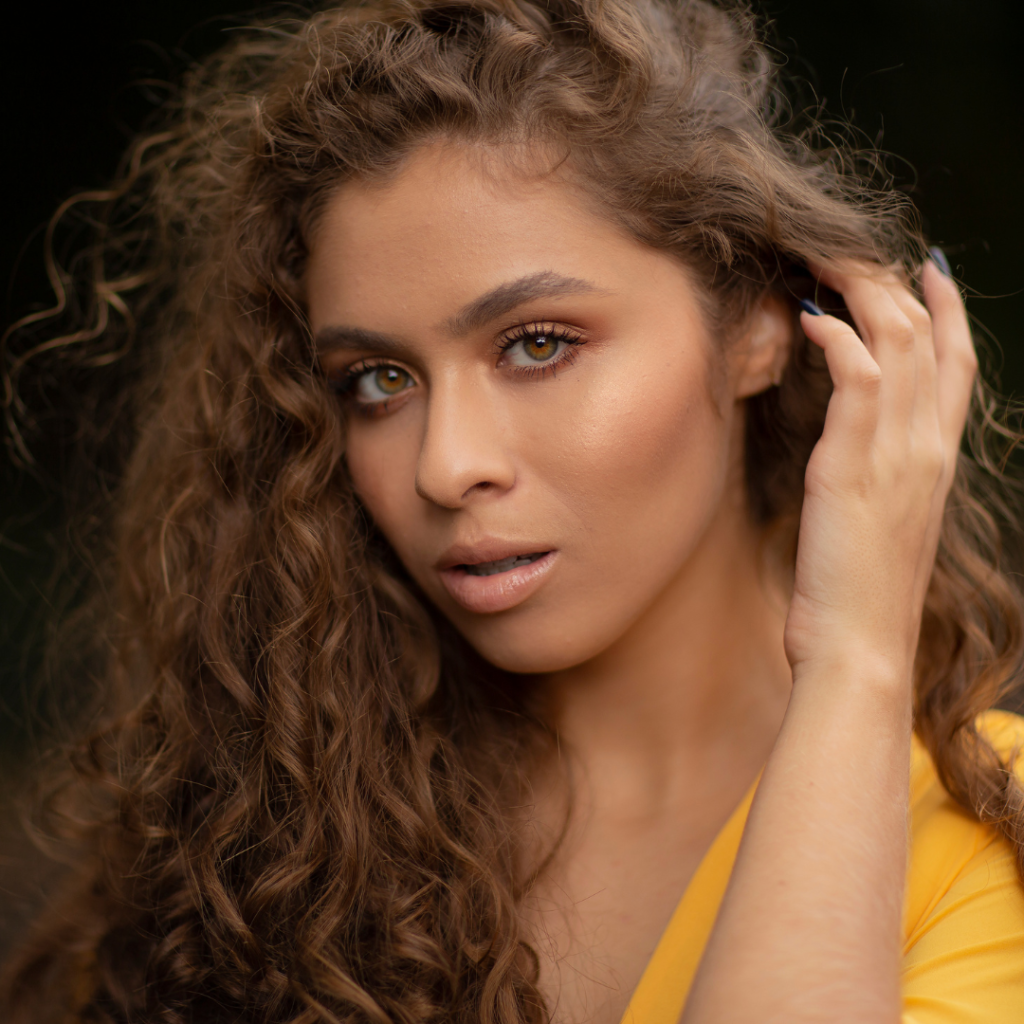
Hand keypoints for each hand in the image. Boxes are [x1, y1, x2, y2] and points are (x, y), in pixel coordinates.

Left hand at [783, 259, 976, 687]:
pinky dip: (836, 339)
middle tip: (860, 252)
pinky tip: (810, 319)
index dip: (948, 310)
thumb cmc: (858, 595)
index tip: (929, 268)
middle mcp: (927, 449)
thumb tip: (850, 447)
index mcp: (937, 461)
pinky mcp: (853, 466)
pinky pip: (855, 377)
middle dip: (898, 285)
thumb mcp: (878, 526)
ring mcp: (895, 454)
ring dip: (863, 294)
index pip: (958, 365)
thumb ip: (876, 477)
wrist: (859, 649)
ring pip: (897, 344)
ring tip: (827, 266)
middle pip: (930, 339)